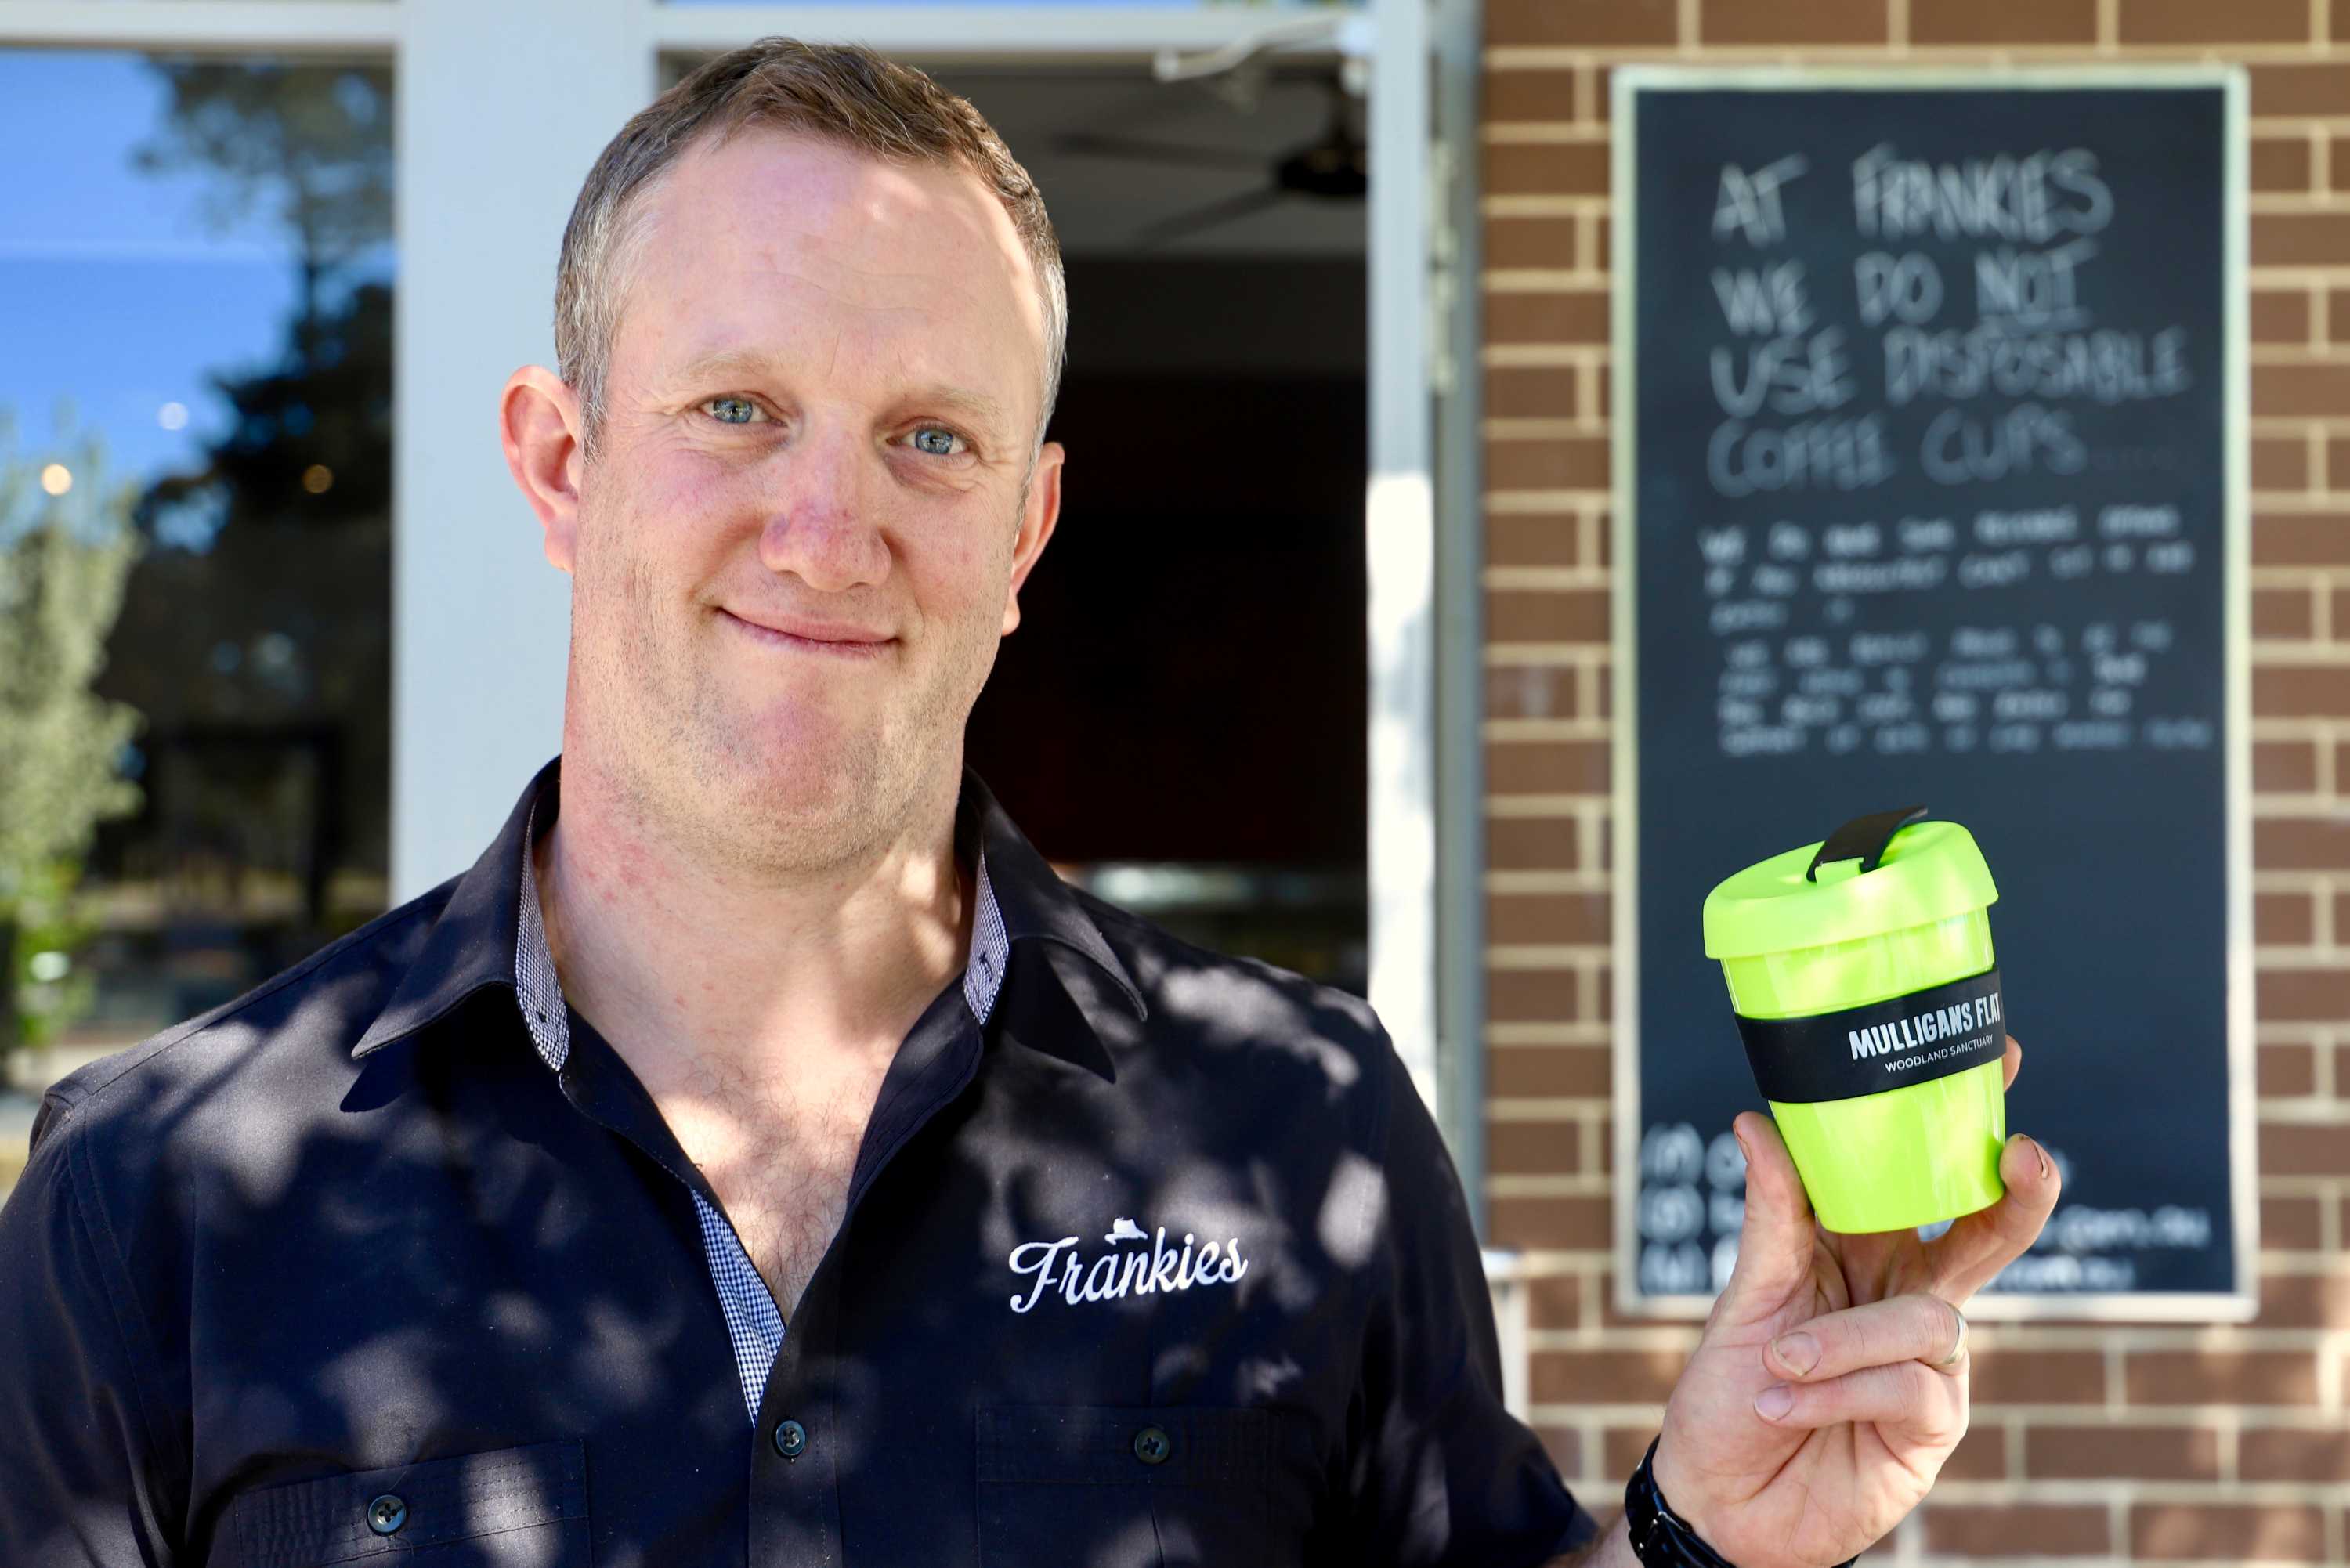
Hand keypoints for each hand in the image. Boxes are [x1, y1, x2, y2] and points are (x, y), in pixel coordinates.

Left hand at [1648, 1036, 2058, 1567]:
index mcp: (1865, 1253)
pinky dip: (1838, 1390)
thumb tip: (1759, 1121)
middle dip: (2015, 1193)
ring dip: (1841, 1341)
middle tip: (2025, 1156)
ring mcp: (1931, 1363)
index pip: (1921, 1178)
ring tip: (1777, 1365)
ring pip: (1927, 1318)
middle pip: (1985, 1235)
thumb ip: (1772, 1216)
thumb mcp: (1745, 1297)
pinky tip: (1786, 1406)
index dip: (1962, 1123)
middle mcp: (1910, 1299)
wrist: (1717, 1501)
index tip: (2005, 1057)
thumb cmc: (1728, 1396)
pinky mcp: (1934, 1426)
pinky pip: (1910, 1385)